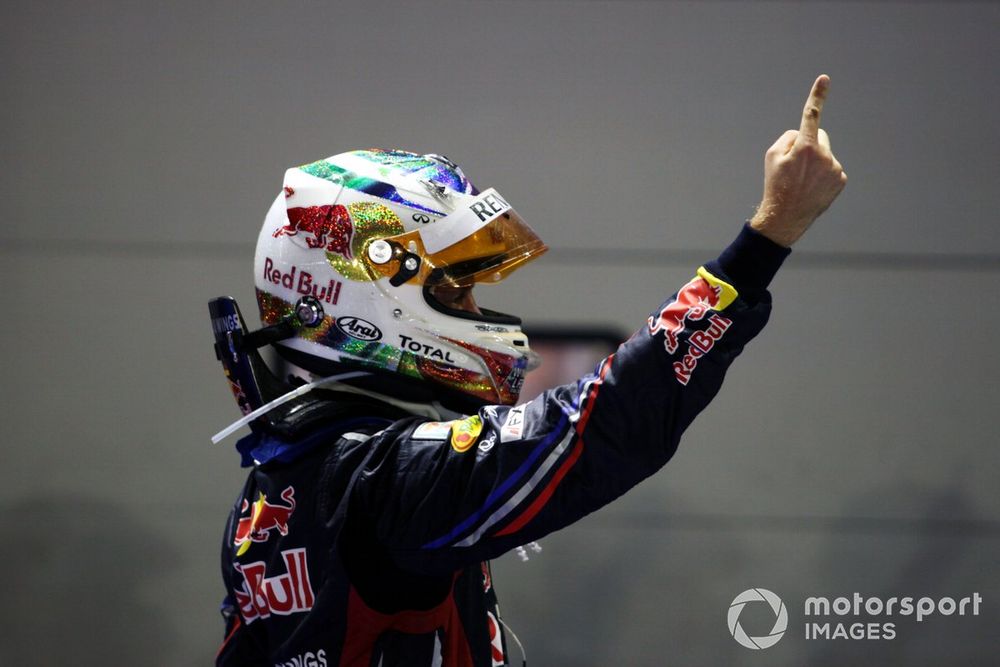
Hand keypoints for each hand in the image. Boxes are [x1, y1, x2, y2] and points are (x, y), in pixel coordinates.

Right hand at [750, 75, 846, 246]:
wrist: (785, 217)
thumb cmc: (776, 184)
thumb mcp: (772, 156)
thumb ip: (789, 137)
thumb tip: (803, 134)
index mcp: (805, 146)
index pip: (811, 115)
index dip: (817, 95)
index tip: (824, 78)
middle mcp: (824, 155)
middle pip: (819, 137)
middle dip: (809, 145)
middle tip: (795, 166)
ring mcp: (835, 168)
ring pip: (825, 154)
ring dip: (815, 162)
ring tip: (802, 181)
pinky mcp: (841, 180)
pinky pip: (831, 168)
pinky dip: (822, 174)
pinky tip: (811, 187)